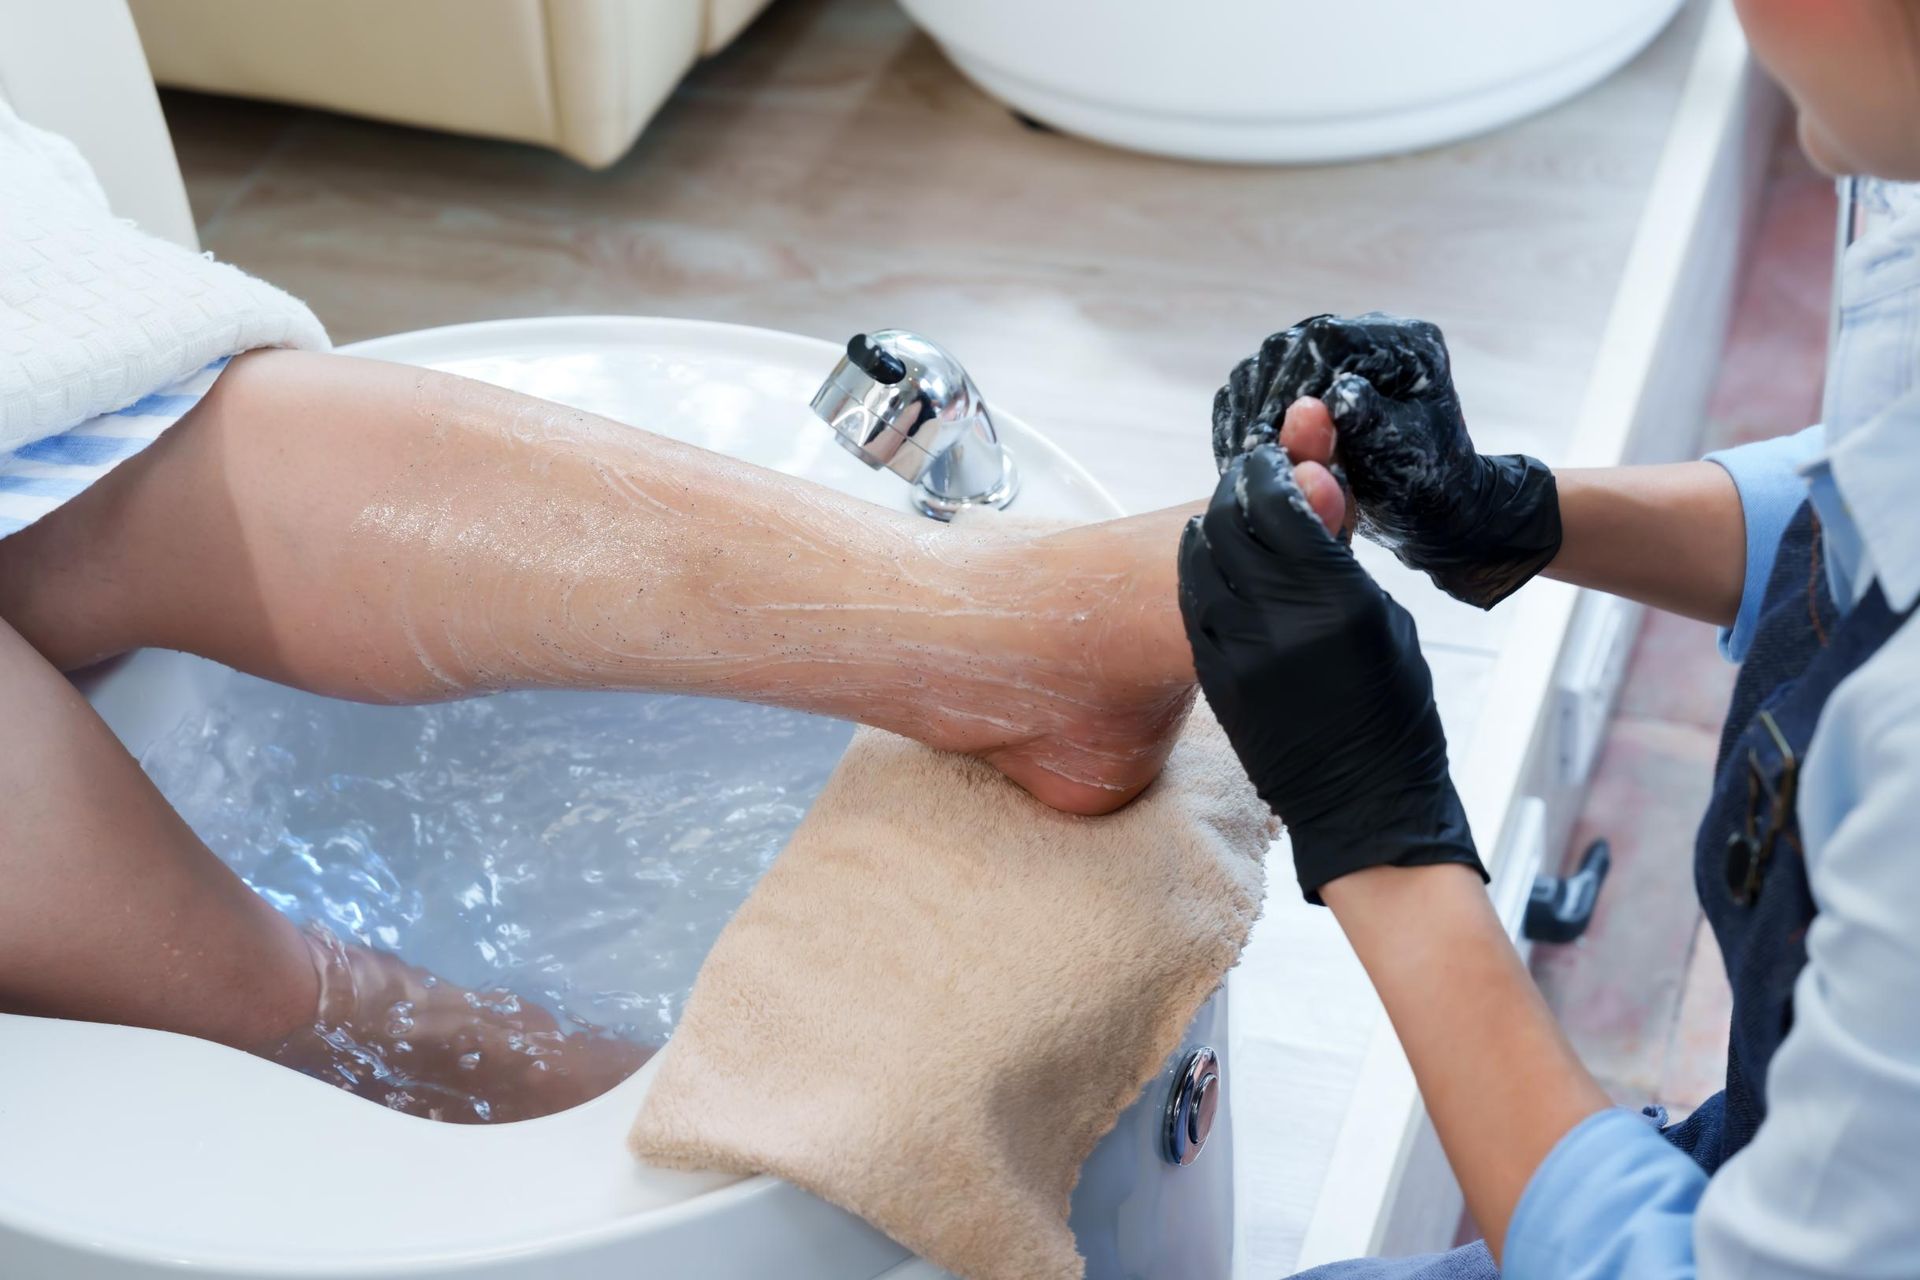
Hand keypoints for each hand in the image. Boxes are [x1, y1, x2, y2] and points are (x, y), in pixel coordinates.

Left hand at [1177, 444, 1484, 901]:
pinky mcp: (1212, 678)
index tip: (1270, 458)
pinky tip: (1218, 567)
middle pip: (1227, 525)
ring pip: (1199, 562)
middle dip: (1235, 494)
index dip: (1267, 472)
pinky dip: (1202, 574)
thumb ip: (1339, 556)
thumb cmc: (1393, 707)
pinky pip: (1193, 605)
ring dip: (1211, 530)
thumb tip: (1313, 486)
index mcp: (1332, 601)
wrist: (1362, 798)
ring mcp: (1235, 653)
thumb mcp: (1383, 618)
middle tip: (1247, 481)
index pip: (1275, 506)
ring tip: (1229, 519)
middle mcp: (1276, 622)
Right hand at [1211, 313, 1560, 608]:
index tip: (1273, 434)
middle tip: (1251, 451)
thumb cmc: (1424, 484)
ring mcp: (1332, 355)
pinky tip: (1241, 452)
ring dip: (1248, 411)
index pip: (1329, 341)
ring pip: (1265, 365)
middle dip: (1265, 401)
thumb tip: (1337, 393)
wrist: (1425, 506)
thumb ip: (1370, 421)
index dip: (1293, 383)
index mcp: (1402, 342)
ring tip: (1243, 457)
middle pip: (1289, 348)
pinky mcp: (1307, 378)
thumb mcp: (1402, 456)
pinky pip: (1256, 387)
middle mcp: (1364, 335)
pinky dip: (1242, 418)